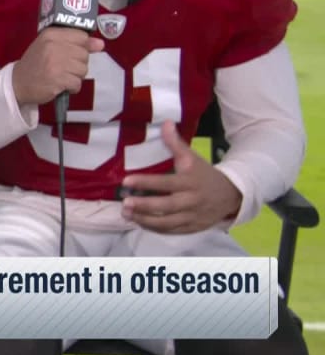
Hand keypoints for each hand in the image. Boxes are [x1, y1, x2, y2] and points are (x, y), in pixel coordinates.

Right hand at [11, 27, 104, 106]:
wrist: (17, 82)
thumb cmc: (36, 63)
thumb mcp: (52, 47)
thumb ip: (76, 43)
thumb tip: (100, 44)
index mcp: (52, 34)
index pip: (82, 36)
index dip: (80, 47)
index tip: (70, 53)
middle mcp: (54, 46)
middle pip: (84, 54)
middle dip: (77, 64)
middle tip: (62, 67)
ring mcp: (56, 63)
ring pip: (83, 70)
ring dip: (75, 76)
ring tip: (61, 76)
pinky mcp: (58, 79)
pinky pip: (77, 83)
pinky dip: (71, 87)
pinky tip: (60, 85)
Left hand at [120, 121, 241, 233]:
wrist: (231, 195)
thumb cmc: (204, 174)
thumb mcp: (192, 158)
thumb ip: (176, 143)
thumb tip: (165, 123)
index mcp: (190, 181)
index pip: (166, 183)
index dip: (146, 182)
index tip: (127, 181)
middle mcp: (191, 201)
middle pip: (166, 206)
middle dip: (144, 205)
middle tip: (124, 203)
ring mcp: (192, 216)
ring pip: (167, 222)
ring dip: (145, 219)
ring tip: (126, 214)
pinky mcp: (192, 228)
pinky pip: (172, 231)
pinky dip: (155, 228)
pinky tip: (139, 222)